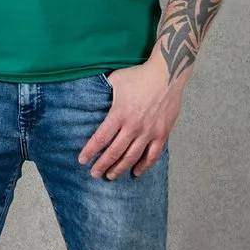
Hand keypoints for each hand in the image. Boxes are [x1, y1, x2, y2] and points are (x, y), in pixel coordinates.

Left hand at [77, 60, 184, 178]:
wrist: (166, 74)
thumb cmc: (139, 75)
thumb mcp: (116, 80)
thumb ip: (105, 90)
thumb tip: (94, 93)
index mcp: (119, 114)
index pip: (100, 138)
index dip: (90, 151)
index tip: (82, 160)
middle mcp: (133, 126)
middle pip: (114, 152)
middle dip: (102, 165)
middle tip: (94, 173)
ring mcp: (148, 132)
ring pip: (131, 157)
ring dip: (119, 168)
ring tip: (110, 176)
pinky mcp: (162, 134)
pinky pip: (152, 155)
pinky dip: (143, 166)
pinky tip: (136, 172)